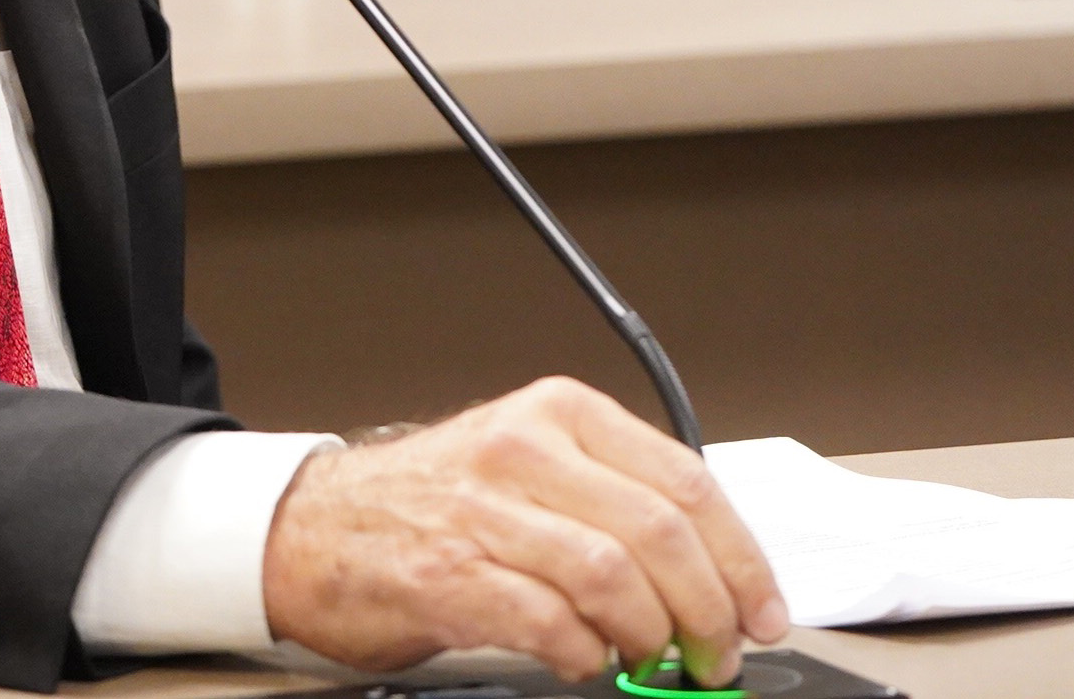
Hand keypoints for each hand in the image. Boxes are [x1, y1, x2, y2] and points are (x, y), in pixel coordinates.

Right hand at [261, 377, 787, 688]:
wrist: (311, 528)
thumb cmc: (429, 503)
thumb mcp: (527, 465)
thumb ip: (610, 498)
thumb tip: (712, 572)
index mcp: (557, 413)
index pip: (685, 481)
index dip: (741, 558)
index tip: (762, 609)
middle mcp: (522, 450)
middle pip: (660, 532)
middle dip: (709, 608)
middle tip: (716, 652)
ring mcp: (481, 510)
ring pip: (613, 577)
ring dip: (651, 637)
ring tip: (651, 660)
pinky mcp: (448, 574)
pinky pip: (550, 622)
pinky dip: (584, 654)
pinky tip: (583, 659)